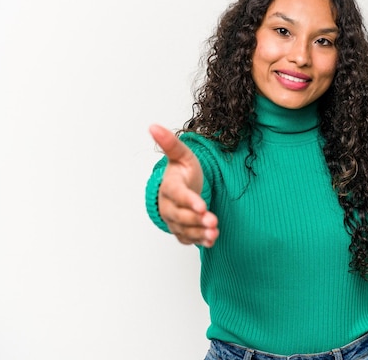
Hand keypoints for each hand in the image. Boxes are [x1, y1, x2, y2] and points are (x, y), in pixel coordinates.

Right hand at [149, 124, 218, 246]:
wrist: (182, 187)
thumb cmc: (183, 171)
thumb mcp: (181, 155)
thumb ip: (171, 143)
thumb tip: (153, 126)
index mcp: (169, 187)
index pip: (177, 195)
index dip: (189, 200)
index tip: (202, 206)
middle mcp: (169, 206)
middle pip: (181, 215)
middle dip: (197, 219)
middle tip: (213, 220)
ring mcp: (174, 220)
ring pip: (185, 229)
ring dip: (200, 232)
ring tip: (214, 232)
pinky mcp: (181, 230)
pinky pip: (188, 238)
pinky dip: (200, 241)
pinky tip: (212, 240)